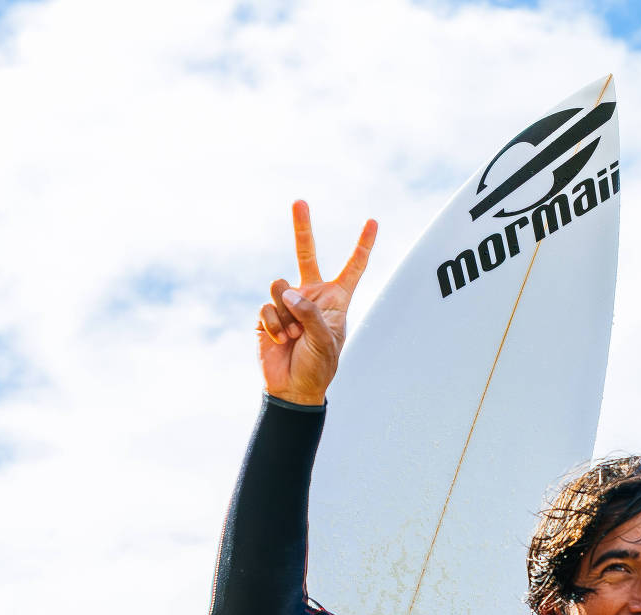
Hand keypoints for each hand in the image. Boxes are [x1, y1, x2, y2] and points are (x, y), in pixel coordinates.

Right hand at [257, 201, 376, 406]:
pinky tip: (281, 341)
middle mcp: (311, 295)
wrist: (292, 388)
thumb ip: (310, 312)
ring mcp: (288, 303)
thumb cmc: (318, 366)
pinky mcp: (268, 314)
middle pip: (306, 254)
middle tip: (299, 201)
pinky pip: (267, 306)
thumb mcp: (325, 340)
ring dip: (287, 313)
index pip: (353, 268)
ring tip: (294, 335)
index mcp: (335, 300)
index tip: (373, 222)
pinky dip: (274, 325)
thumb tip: (288, 293)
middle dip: (302, 229)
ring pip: (281, 286)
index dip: (363, 246)